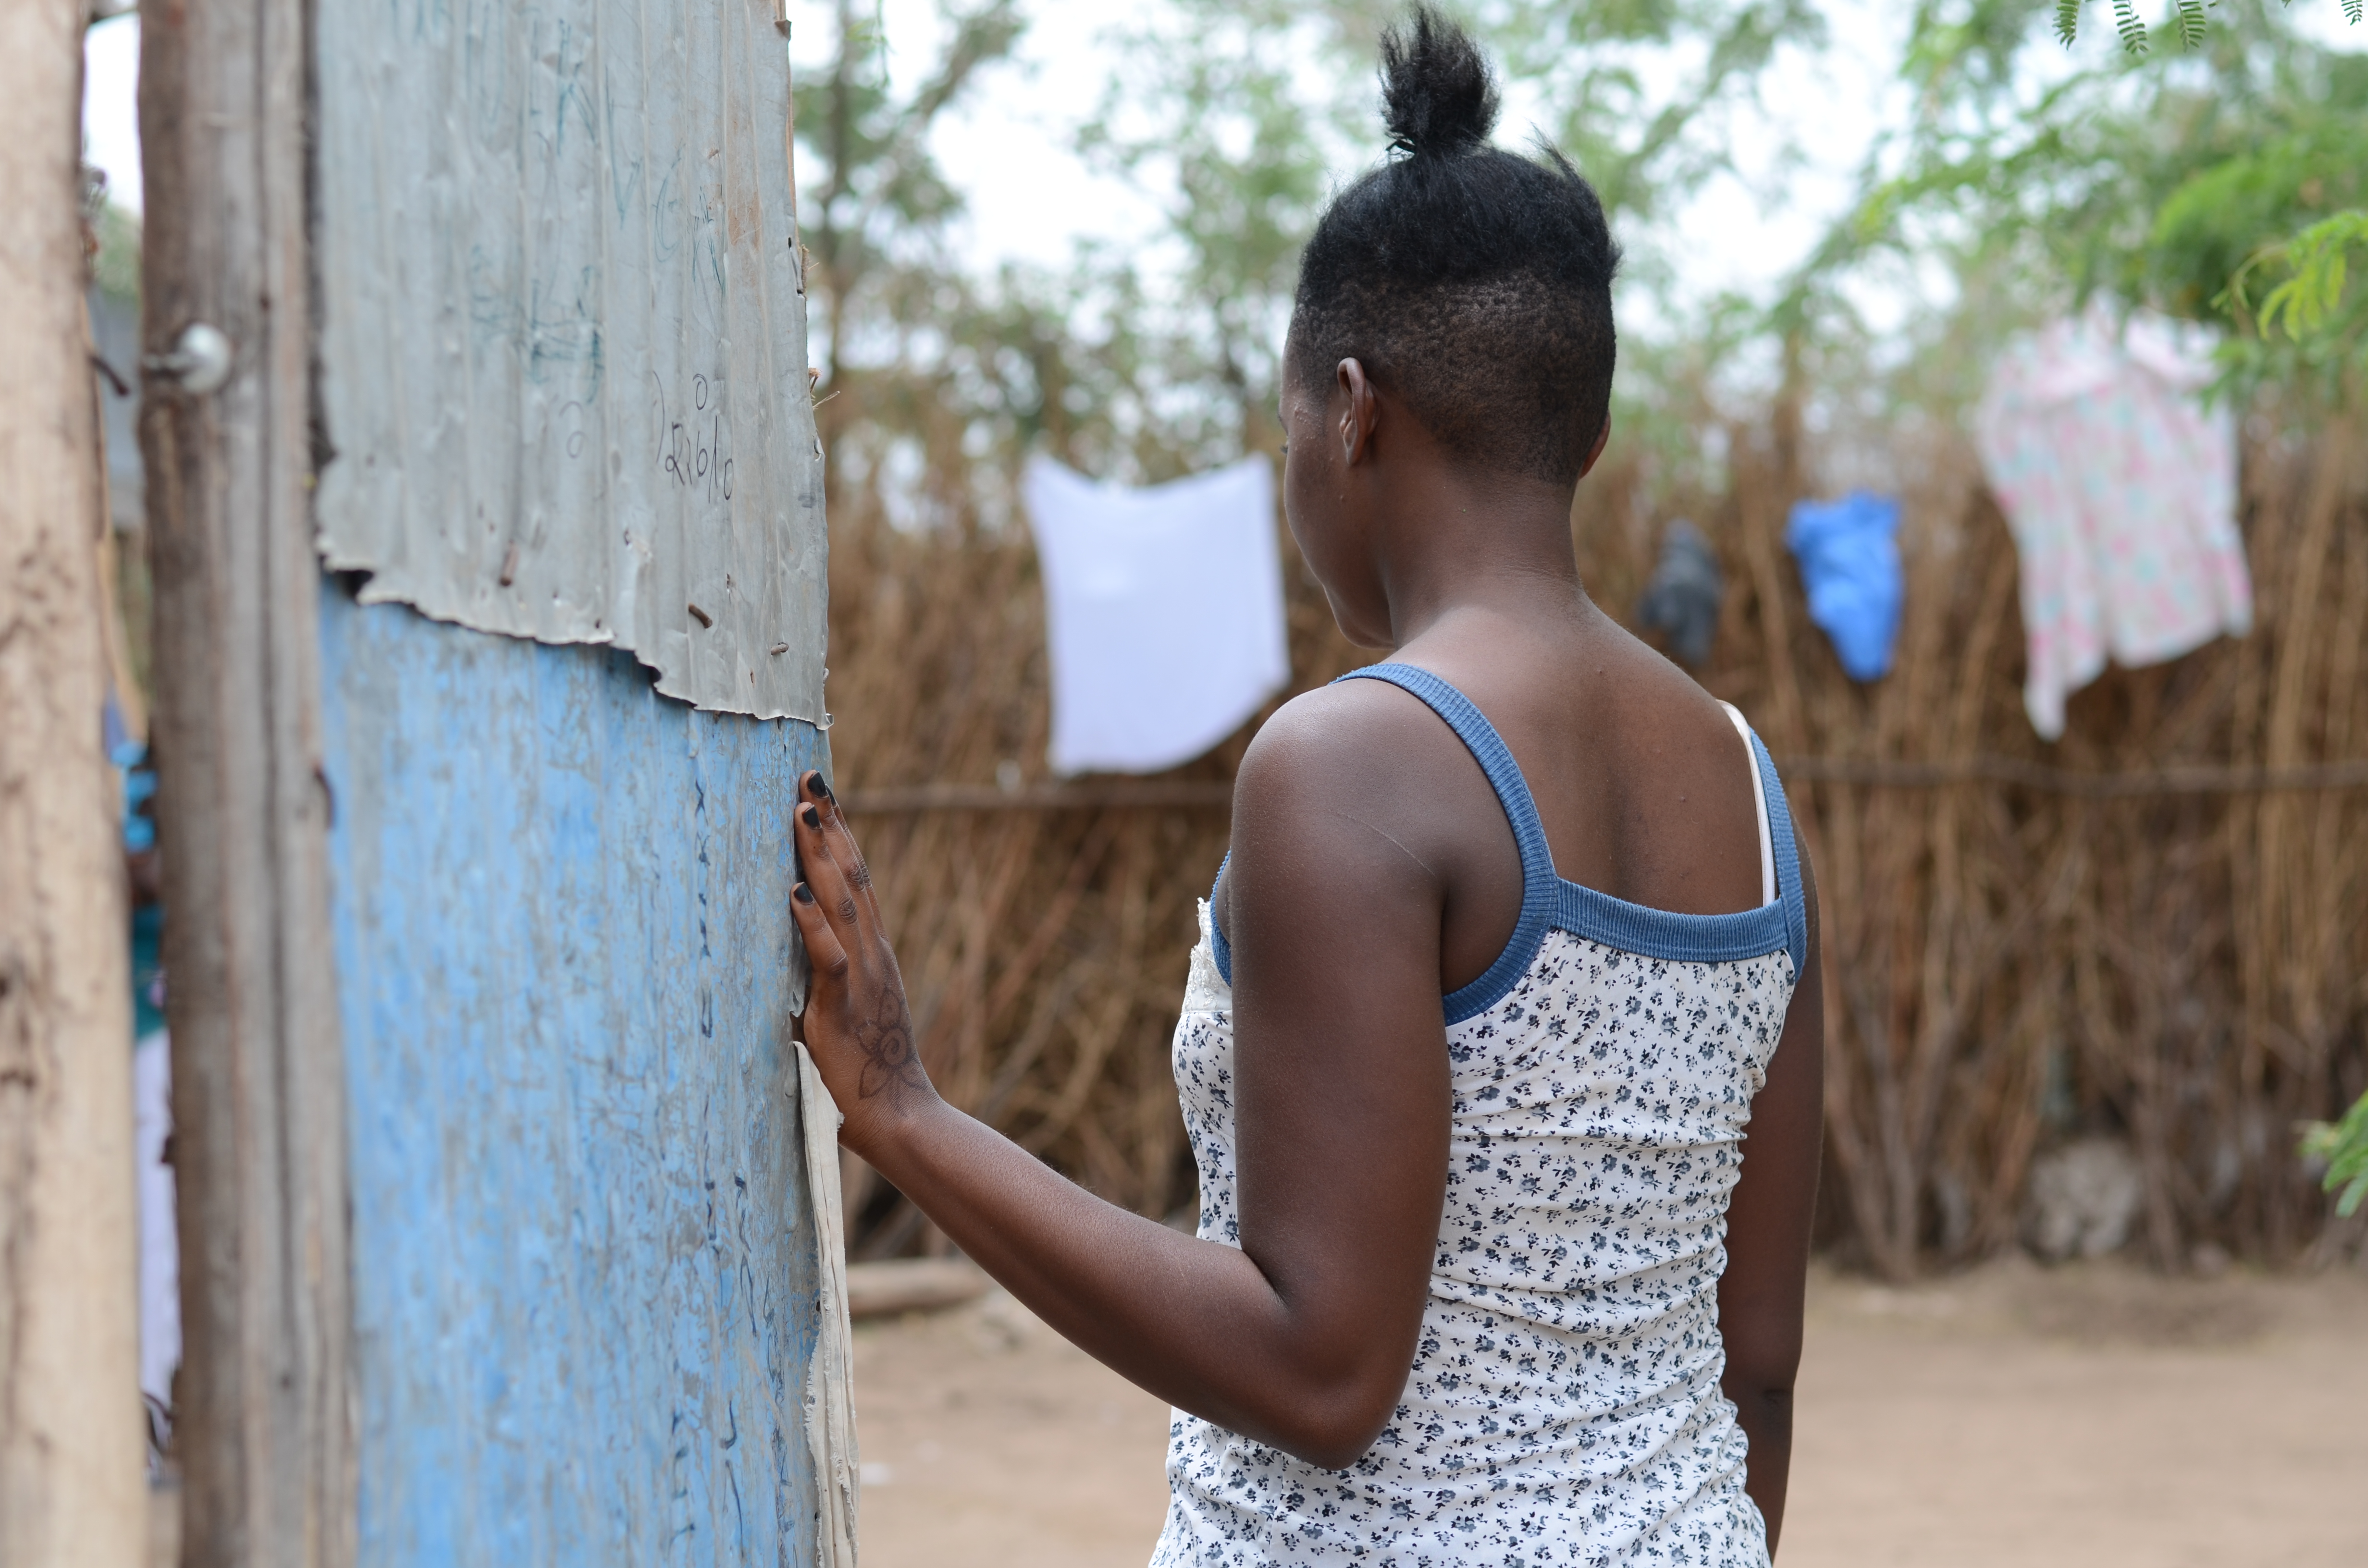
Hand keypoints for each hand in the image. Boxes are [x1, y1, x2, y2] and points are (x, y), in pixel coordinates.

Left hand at [789, 770, 938, 1148]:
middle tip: (809, 778)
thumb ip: (820, 980)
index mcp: (872, 951)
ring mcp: (862, 976)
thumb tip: (784, 967)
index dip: (840, 834)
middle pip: (852, 875)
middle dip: (830, 825)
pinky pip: (828, 957)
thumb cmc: (864, 1069)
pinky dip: (810, 923)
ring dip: (820, 855)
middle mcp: (872, 953)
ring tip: (800, 811)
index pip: (857, 880)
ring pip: (842, 903)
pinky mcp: (845, 1005)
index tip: (821, 794)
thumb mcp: (842, 1009)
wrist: (898, 1113)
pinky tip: (793, 893)